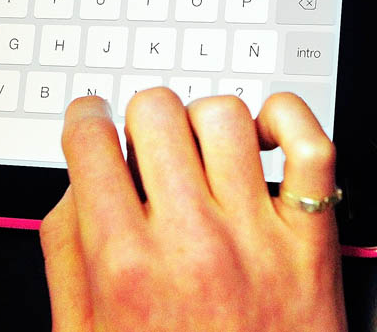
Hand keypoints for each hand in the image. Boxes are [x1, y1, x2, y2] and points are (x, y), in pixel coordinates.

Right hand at [41, 89, 346, 331]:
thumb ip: (65, 252)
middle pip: (155, 111)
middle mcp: (189, 241)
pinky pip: (310, 146)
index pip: (89, 141)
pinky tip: (262, 136)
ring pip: (224, 116)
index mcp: (124, 264)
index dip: (84, 117)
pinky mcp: (311, 243)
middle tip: (145, 139)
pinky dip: (286, 118)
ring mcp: (255, 238)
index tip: (92, 119)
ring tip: (199, 146)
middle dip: (140, 115)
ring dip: (202, 119)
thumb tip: (77, 183)